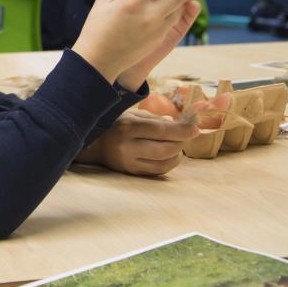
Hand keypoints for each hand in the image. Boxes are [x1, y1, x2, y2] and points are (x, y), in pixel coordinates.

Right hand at [72, 0, 195, 84]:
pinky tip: (173, 0)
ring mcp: (157, 28)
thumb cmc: (96, 29)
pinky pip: (174, 18)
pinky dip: (177, 6)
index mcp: (133, 1)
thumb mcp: (103, 1)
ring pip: (181, 5)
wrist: (99, 62)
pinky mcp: (160, 38)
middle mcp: (149, 14)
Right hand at [77, 109, 199, 174]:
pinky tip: (169, 155)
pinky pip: (158, 171)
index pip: (161, 130)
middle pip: (166, 149)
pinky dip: (169, 163)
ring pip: (165, 163)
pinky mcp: (131, 172)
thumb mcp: (133, 114)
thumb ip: (156, 119)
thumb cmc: (115, 124)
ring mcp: (128, 162)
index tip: (195, 129)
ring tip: (177, 145)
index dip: (182, 131)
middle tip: (187, 135)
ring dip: (177, 154)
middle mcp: (127, 146)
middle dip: (182, 142)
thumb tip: (179, 125)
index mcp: (128, 127)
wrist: (92, 144)